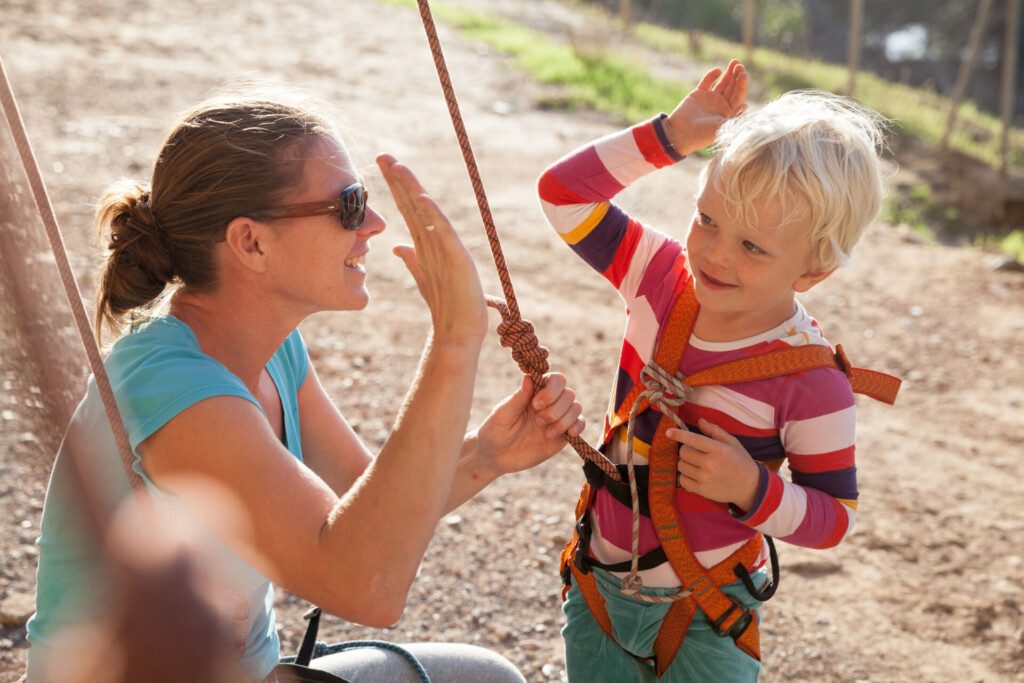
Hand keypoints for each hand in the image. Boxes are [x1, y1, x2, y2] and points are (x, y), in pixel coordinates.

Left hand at [377, 154, 486, 344]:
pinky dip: (433, 216)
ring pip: (427, 212)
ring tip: (398, 168)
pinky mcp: (457, 258)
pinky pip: (443, 233)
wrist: (459, 328)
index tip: (380, 165)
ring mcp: (448, 246)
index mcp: (427, 241)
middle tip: (382, 155)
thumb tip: (397, 246)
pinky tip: (422, 199)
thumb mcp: (422, 276)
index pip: (407, 207)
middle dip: (399, 178)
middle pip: (415, 203)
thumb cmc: (446, 302)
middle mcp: (437, 238)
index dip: (394, 185)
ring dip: (413, 188)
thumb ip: (412, 259)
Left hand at [476, 372, 584, 474]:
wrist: (496, 456)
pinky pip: (579, 424)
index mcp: (534, 392)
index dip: (551, 390)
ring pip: (576, 408)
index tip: (536, 404)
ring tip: (546, 433)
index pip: (555, 380)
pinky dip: (577, 427)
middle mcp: (549, 403)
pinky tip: (566, 434)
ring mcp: (557, 418)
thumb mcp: (503, 415)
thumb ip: (518, 398)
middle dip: (555, 408)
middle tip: (538, 421)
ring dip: (563, 420)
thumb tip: (529, 377)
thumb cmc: (495, 431)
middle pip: (568, 394)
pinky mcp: (562, 435)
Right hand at [665, 59, 748, 156]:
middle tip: (739, 66)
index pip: (739, 96)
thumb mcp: (720, 127)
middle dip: (737, 76)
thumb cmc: (701, 135)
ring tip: (735, 62)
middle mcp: (721, 105)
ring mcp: (710, 99)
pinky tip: (718, 71)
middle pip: (732, 87)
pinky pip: (707, 82)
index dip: (742, 85)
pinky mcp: (698, 94)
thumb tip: (746, 105)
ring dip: (729, 73)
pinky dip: (712, 76)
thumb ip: (734, 116)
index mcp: (729, 113)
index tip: (743, 75)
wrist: (679, 134)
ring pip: (723, 83)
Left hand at [666, 417, 760, 510]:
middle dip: (686, 450)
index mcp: (717, 449)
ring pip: (681, 466)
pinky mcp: (702, 490)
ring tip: (697, 464)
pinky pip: (683, 480)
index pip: (694, 440)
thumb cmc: (740, 461)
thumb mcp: (732, 442)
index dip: (679, 435)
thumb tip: (700, 421)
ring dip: (685, 463)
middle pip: (684, 453)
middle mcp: (710, 464)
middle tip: (696, 452)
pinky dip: (686, 476)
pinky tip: (695, 475)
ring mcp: (705, 478)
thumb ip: (715, 431)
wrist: (750, 486)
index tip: (668, 432)